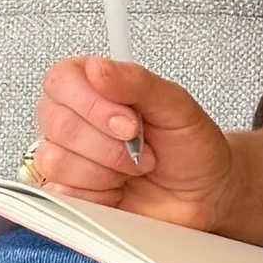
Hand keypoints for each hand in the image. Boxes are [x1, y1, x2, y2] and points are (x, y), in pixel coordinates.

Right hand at [24, 57, 239, 232]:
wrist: (205, 195)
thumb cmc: (190, 148)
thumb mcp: (177, 106)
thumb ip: (137, 82)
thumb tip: (98, 68)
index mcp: (95, 87)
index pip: (62, 80)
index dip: (92, 104)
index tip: (131, 124)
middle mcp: (75, 118)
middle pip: (57, 123)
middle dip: (108, 144)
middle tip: (142, 149)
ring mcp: (69, 157)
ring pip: (56, 160)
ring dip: (106, 170)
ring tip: (134, 169)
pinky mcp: (69, 193)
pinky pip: (61, 193)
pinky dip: (99, 194)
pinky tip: (119, 190)